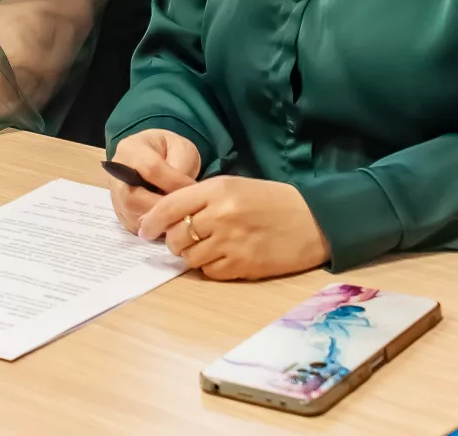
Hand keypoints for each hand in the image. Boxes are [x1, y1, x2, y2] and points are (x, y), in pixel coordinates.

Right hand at [107, 129, 202, 232]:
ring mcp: (115, 195)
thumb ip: (181, 168)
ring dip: (159, 220)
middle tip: (185, 210)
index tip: (194, 190)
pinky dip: (154, 228)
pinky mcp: (120, 212)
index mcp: (131, 149)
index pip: (150, 169)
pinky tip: (170, 223)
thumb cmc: (170, 151)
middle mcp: (115, 173)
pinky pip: (134, 225)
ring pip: (133, 214)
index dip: (174, 183)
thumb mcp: (181, 149)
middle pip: (134, 197)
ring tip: (179, 217)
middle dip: (162, 207)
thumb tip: (181, 194)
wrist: (157, 157)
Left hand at [138, 177, 330, 280]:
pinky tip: (225, 257)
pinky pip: (210, 272)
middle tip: (184, 240)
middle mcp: (220, 215)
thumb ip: (201, 199)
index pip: (169, 207)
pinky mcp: (243, 265)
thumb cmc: (270, 201)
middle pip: (176, 236)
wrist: (313, 220)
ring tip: (208, 248)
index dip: (151, 221)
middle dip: (174, 241)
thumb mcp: (234, 187)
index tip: (144, 230)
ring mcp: (231, 242)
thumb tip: (166, 217)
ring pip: (190, 257)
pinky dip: (211, 268)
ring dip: (192, 255)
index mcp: (217, 191)